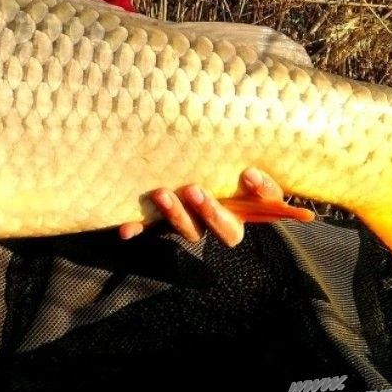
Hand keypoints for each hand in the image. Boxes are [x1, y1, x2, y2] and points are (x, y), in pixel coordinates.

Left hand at [119, 167, 284, 245]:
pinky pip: (154, 228)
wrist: (197, 171)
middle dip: (209, 211)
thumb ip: (248, 163)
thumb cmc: (225, 165)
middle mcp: (222, 218)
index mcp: (247, 204)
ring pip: (189, 228)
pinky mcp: (167, 221)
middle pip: (224, 228)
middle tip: (194, 191)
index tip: (248, 174)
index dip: (260, 191)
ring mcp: (194, 222)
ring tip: (161, 194)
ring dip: (175, 214)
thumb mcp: (240, 162)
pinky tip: (126, 230)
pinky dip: (140, 228)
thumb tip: (249, 168)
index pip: (265, 203)